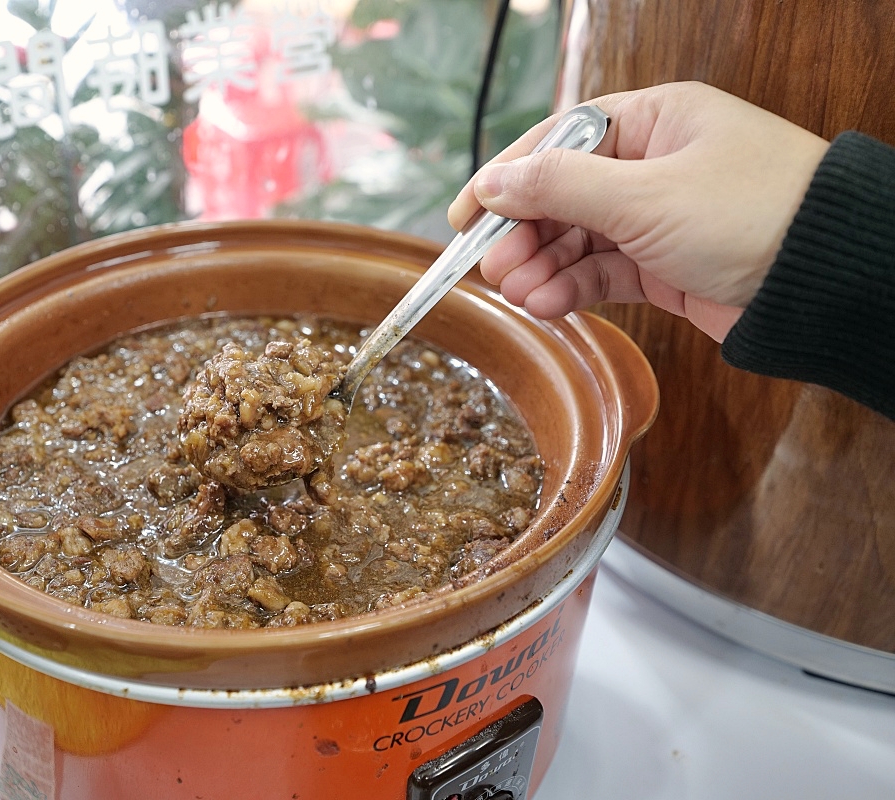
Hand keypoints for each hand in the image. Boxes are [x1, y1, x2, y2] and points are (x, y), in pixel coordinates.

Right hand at [448, 82, 829, 340]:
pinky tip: (548, 305)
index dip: (506, 178)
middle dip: (523, 235)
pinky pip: (600, 274)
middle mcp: (651, 165)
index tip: (466, 216)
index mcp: (653, 121)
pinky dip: (571, 290)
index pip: (559, 141)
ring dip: (542, 268)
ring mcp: (656, 218)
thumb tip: (492, 183)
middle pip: (560, 196)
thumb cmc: (754, 214)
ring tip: (519, 293)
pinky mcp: (663, 266)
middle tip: (494, 268)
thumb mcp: (644, 195)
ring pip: (576, 240)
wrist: (826, 283)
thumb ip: (560, 187)